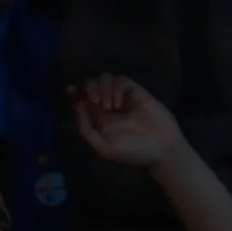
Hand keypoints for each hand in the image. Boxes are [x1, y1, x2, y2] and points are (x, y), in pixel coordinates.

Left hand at [61, 72, 191, 171]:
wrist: (161, 149)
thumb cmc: (134, 152)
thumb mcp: (105, 149)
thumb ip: (88, 130)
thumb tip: (78, 106)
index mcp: (98, 119)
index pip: (81, 99)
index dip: (74, 93)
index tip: (70, 91)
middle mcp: (108, 105)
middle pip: (91, 84)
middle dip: (88, 88)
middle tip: (94, 102)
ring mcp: (122, 97)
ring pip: (105, 78)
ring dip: (102, 88)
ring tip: (109, 107)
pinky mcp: (136, 91)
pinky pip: (121, 80)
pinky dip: (116, 88)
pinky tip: (118, 103)